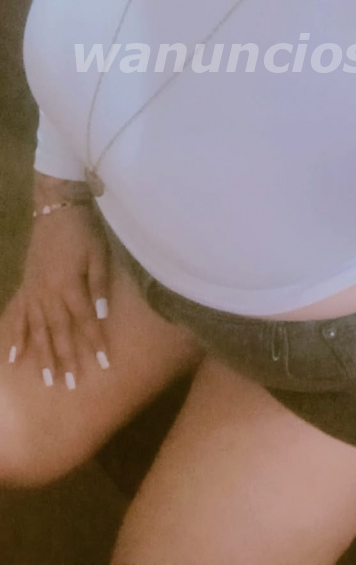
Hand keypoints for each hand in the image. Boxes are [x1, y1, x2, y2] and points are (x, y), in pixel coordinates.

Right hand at [3, 182, 110, 389]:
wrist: (55, 208)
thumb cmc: (83, 231)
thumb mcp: (99, 254)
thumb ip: (99, 286)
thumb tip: (101, 315)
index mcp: (70, 286)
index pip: (85, 322)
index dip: (95, 344)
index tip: (104, 364)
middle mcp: (48, 294)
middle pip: (59, 332)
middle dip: (66, 359)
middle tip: (70, 386)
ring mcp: (33, 291)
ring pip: (37, 330)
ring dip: (42, 356)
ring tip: (46, 380)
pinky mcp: (25, 286)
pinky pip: (16, 315)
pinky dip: (14, 336)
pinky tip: (12, 357)